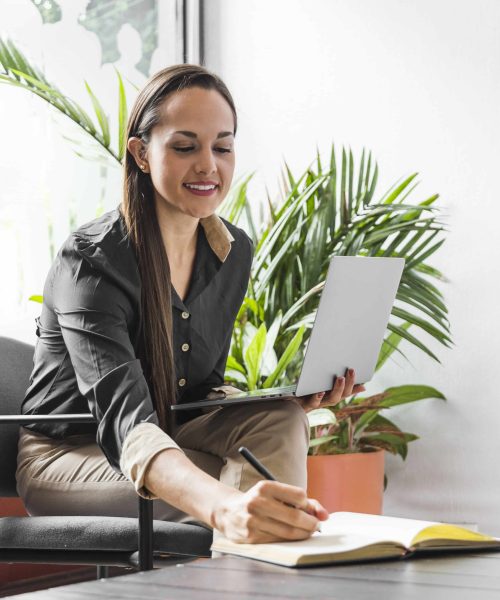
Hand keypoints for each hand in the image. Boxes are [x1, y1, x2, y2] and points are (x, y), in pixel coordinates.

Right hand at [211, 481, 328, 543]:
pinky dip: (290, 540)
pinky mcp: (251, 537)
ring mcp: (253, 521)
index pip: (298, 495)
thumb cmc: (260, 501)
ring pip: (288, 532)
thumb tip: (325, 515)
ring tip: (307, 531)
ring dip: (304, 533)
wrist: (229, 512)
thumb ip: (302, 501)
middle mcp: (258, 502)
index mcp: (265, 487)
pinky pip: (279, 541)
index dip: (307, 504)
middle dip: (311, 523)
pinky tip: (291, 536)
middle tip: (316, 525)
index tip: (307, 507)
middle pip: (295, 517)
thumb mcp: (276, 493)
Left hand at [296, 368, 365, 412]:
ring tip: (340, 378)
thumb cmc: (302, 391)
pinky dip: (317, 398)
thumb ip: (330, 379)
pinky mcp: (305, 404)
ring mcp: (317, 403)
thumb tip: (345, 372)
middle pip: (341, 395)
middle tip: (351, 370)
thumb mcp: (316, 382)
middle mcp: (326, 400)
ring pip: (331, 399)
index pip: (346, 391)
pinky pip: (313, 403)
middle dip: (349, 383)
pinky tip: (320, 391)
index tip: (364, 382)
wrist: (285, 402)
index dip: (355, 388)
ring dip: (337, 389)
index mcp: (330, 394)